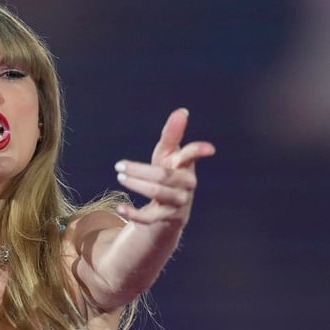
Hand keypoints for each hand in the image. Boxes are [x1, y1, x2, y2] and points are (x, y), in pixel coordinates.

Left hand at [113, 108, 215, 226]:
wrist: (170, 208)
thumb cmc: (169, 173)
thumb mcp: (168, 154)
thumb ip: (172, 133)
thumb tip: (182, 111)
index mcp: (186, 165)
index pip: (192, 156)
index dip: (199, 151)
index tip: (210, 149)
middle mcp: (186, 184)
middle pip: (163, 176)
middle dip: (139, 170)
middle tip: (119, 166)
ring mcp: (178, 202)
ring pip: (157, 193)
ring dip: (136, 185)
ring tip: (121, 177)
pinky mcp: (167, 218)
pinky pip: (149, 218)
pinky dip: (133, 213)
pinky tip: (119, 208)